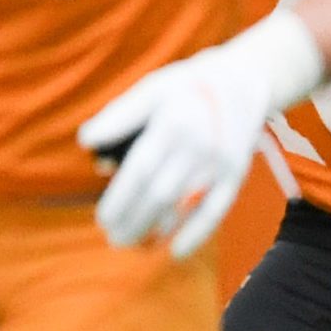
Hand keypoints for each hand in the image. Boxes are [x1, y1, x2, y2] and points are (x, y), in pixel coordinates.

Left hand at [80, 8, 321, 259]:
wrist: (244, 79)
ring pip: (183, 205)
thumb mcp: (151, 89)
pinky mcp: (235, 174)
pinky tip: (177, 251)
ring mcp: (218, 163)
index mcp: (171, 124)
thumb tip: (86, 141)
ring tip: (134, 244)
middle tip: (114, 240)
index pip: (138, 171)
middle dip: (133, 221)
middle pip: (159, 194)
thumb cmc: (187, 86)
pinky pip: (216, 210)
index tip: (103, 221)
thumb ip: (118, 115)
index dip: (119, 200)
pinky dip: (197, 234)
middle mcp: (197, 145)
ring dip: (156, 230)